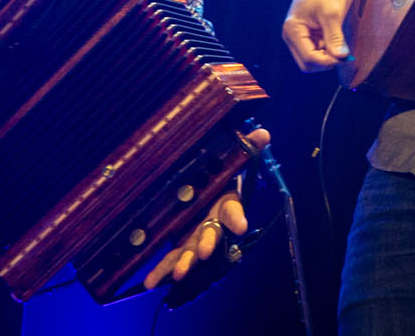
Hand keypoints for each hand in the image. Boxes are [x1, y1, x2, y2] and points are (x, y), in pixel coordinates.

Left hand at [142, 128, 270, 289]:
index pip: (234, 210)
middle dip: (207, 244)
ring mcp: (196, 235)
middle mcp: (214, 224)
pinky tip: (150, 282)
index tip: (239, 226)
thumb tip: (264, 133)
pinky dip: (161, 271)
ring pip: (192, 252)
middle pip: (213, 236)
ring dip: (185, 263)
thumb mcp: (231, 158)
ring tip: (178, 274)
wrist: (206, 185)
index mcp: (227, 204)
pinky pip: (171, 257)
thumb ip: (247, 147)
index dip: (237, 218)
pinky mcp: (180, 242)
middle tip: (202, 252)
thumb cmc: (219, 174)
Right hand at [282, 0, 350, 70]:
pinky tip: (335, 39)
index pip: (308, 58)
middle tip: (342, 53)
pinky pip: (316, 51)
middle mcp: (292, 36)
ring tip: (339, 42)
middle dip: (325, 62)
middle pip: (307, 64)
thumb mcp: (331, 13)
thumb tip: (341, 57)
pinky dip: (327, 50)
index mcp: (293, 30)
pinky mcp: (307, 35)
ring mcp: (298, 37)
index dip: (327, 61)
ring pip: (312, 59)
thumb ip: (335, 37)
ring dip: (327, 56)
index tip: (344, 57)